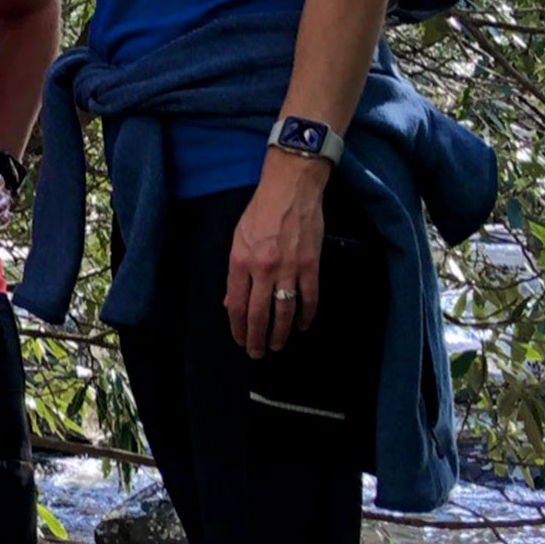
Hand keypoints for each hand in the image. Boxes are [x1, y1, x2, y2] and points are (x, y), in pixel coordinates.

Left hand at [225, 152, 327, 357]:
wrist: (290, 190)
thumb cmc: (259, 212)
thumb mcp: (237, 240)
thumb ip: (235, 274)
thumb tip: (233, 302)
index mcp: (240, 262)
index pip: (237, 305)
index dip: (239, 327)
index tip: (240, 340)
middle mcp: (263, 269)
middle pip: (259, 314)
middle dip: (257, 338)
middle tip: (258, 353)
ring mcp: (289, 269)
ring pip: (284, 311)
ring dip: (280, 333)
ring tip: (277, 346)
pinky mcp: (311, 266)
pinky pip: (309, 298)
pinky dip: (305, 315)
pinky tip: (301, 326)